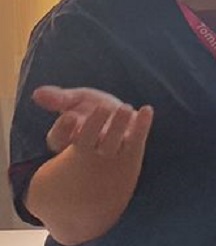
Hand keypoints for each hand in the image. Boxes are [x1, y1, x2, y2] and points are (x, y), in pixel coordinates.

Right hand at [33, 86, 153, 160]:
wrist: (119, 124)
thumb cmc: (91, 112)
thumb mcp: (75, 101)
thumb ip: (59, 98)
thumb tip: (37, 93)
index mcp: (67, 139)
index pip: (58, 139)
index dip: (63, 129)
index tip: (70, 115)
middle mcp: (87, 149)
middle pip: (87, 143)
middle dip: (93, 126)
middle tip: (102, 108)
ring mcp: (110, 152)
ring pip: (111, 144)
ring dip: (118, 126)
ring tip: (125, 107)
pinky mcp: (132, 150)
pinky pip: (137, 140)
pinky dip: (142, 125)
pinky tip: (147, 109)